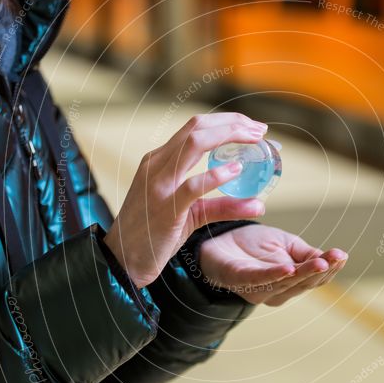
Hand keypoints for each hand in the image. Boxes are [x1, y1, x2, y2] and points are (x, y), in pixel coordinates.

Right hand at [104, 113, 268, 286]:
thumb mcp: (190, 214)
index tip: (252, 127)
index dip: (226, 122)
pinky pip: (193, 186)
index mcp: (160, 160)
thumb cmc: (153, 235)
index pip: (195, 128)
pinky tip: (236, 171)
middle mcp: (157, 164)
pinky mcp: (165, 207)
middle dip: (232, 123)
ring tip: (255, 139)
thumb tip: (258, 204)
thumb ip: (221, 205)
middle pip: (197, 128)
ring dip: (229, 135)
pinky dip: (217, 176)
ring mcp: (159, 184)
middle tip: (260, 130)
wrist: (123, 260)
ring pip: (194, 143)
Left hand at [198, 224, 347, 305]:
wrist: (218, 241)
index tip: (342, 255)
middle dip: (321, 270)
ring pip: (286, 283)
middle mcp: (277, 291)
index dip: (330, 268)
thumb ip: (306, 253)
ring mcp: (259, 289)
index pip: (315, 278)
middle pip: (304, 283)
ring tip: (320, 263)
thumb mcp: (286, 244)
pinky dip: (274, 275)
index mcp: (291, 282)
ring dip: (304, 273)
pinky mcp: (239, 280)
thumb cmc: (252, 247)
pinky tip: (288, 269)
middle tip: (335, 257)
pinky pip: (259, 279)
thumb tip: (332, 258)